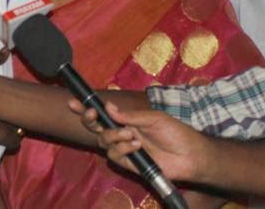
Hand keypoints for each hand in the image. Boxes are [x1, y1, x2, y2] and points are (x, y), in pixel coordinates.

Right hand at [69, 100, 206, 183]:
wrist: (191, 154)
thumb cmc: (176, 132)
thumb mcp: (154, 118)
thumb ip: (130, 115)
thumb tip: (108, 106)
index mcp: (127, 120)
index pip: (102, 113)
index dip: (86, 108)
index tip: (73, 101)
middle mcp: (123, 133)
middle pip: (95, 128)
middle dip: (89, 119)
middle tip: (91, 114)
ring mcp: (125, 149)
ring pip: (103, 142)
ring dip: (113, 135)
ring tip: (130, 134)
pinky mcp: (130, 164)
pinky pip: (115, 156)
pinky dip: (122, 148)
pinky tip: (136, 145)